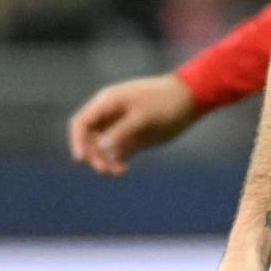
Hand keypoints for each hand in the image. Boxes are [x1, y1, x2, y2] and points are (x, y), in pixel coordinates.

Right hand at [68, 74, 199, 175]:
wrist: (193, 98)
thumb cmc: (167, 102)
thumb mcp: (143, 116)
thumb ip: (121, 131)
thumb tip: (100, 147)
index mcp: (108, 103)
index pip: (81, 123)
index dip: (77, 141)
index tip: (82, 159)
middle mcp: (110, 115)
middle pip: (89, 139)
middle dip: (93, 155)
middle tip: (104, 169)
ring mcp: (121, 126)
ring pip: (102, 149)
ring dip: (104, 162)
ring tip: (117, 172)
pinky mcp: (132, 137)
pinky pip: (116, 153)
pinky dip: (115, 162)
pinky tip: (122, 171)